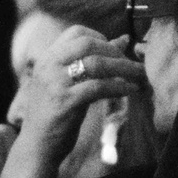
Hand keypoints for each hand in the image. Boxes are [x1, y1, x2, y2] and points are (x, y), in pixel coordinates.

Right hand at [0, 122, 13, 177]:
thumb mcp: (3, 172)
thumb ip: (11, 155)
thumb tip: (25, 139)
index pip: (8, 131)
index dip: (17, 148)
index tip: (16, 171)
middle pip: (4, 129)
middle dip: (12, 151)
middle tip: (9, 173)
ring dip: (5, 156)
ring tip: (2, 176)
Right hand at [14, 27, 143, 155]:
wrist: (37, 146)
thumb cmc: (56, 114)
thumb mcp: (70, 82)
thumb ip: (93, 61)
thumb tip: (123, 39)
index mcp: (47, 58)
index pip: (77, 32)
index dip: (101, 37)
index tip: (116, 51)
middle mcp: (48, 66)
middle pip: (88, 43)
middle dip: (115, 51)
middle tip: (132, 63)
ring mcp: (55, 83)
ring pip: (96, 64)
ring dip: (124, 68)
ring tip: (140, 75)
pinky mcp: (65, 102)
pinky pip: (98, 87)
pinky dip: (119, 87)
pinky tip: (131, 90)